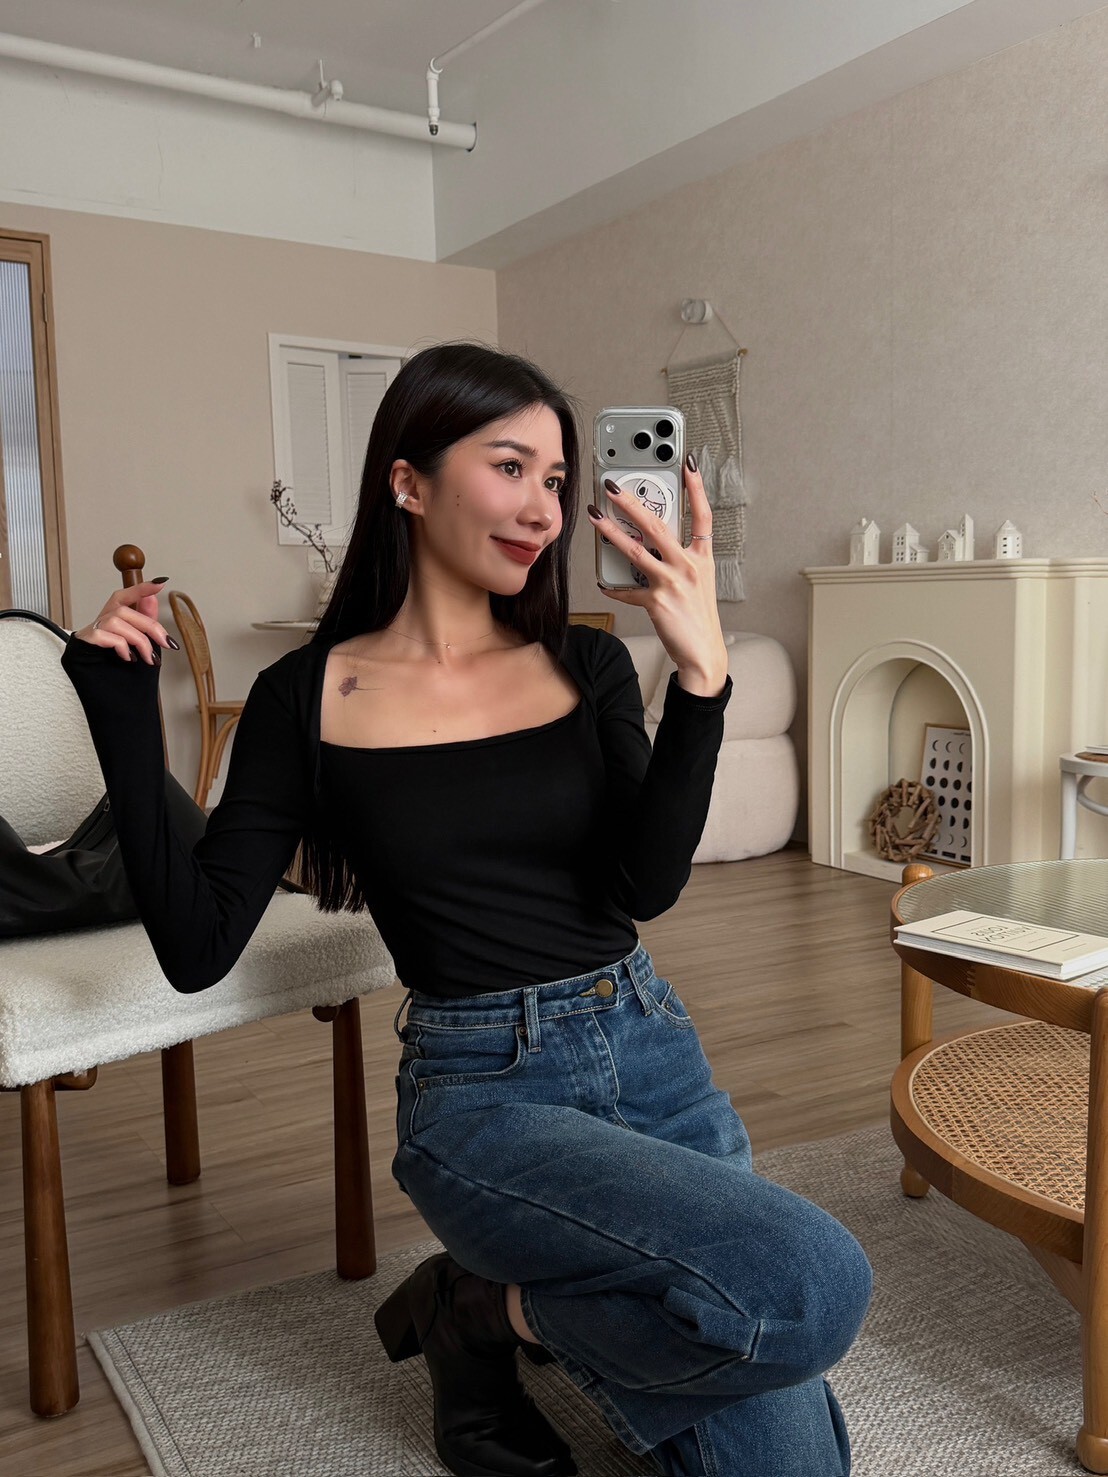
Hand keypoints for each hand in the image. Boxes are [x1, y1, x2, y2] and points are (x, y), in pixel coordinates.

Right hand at [74, 579, 177, 665]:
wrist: (108, 699)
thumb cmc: (123, 674)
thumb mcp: (140, 644)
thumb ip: (145, 621)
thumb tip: (152, 597)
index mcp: (113, 620)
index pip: (124, 596)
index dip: (141, 588)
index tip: (161, 583)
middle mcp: (100, 622)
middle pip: (124, 609)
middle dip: (150, 626)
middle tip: (167, 644)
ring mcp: (89, 632)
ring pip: (116, 621)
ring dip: (138, 640)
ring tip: (146, 658)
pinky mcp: (82, 644)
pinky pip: (103, 635)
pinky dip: (121, 646)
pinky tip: (128, 657)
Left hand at [589, 454, 727, 693]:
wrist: (703, 652)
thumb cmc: (699, 616)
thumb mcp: (699, 581)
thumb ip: (680, 559)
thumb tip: (654, 544)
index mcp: (702, 558)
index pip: (702, 515)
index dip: (696, 488)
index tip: (688, 464)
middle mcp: (688, 566)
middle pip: (658, 526)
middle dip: (632, 502)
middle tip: (613, 486)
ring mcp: (672, 583)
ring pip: (636, 550)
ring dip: (612, 532)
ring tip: (595, 517)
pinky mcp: (656, 602)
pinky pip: (628, 591)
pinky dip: (614, 588)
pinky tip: (603, 584)